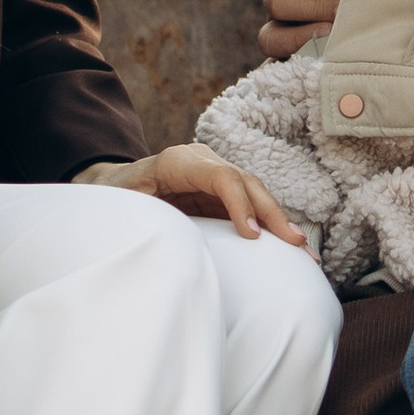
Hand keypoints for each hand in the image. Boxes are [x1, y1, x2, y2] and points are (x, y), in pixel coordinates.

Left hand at [79, 143, 309, 243]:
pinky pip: (250, 207)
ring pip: (255, 194)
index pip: (221, 177)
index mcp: (179, 162)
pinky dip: (269, 227)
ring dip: (280, 222)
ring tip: (305, 252)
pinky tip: (289, 246)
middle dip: (273, 214)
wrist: (109, 186)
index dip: (239, 204)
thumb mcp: (122, 204)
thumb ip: (144, 215)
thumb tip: (166, 240)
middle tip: (296, 243)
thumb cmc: (113, 197)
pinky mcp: (220, 195)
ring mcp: (215, 176)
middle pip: (247, 183)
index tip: (252, 234)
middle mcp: (204, 163)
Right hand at [259, 0, 351, 61]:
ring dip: (308, 32)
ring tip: (338, 31)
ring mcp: (278, 19)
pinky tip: (326, 48)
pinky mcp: (283, 44)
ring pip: (272, 31)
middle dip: (317, 7)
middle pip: (277, 0)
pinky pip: (274, 51)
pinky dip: (296, 50)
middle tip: (346, 10)